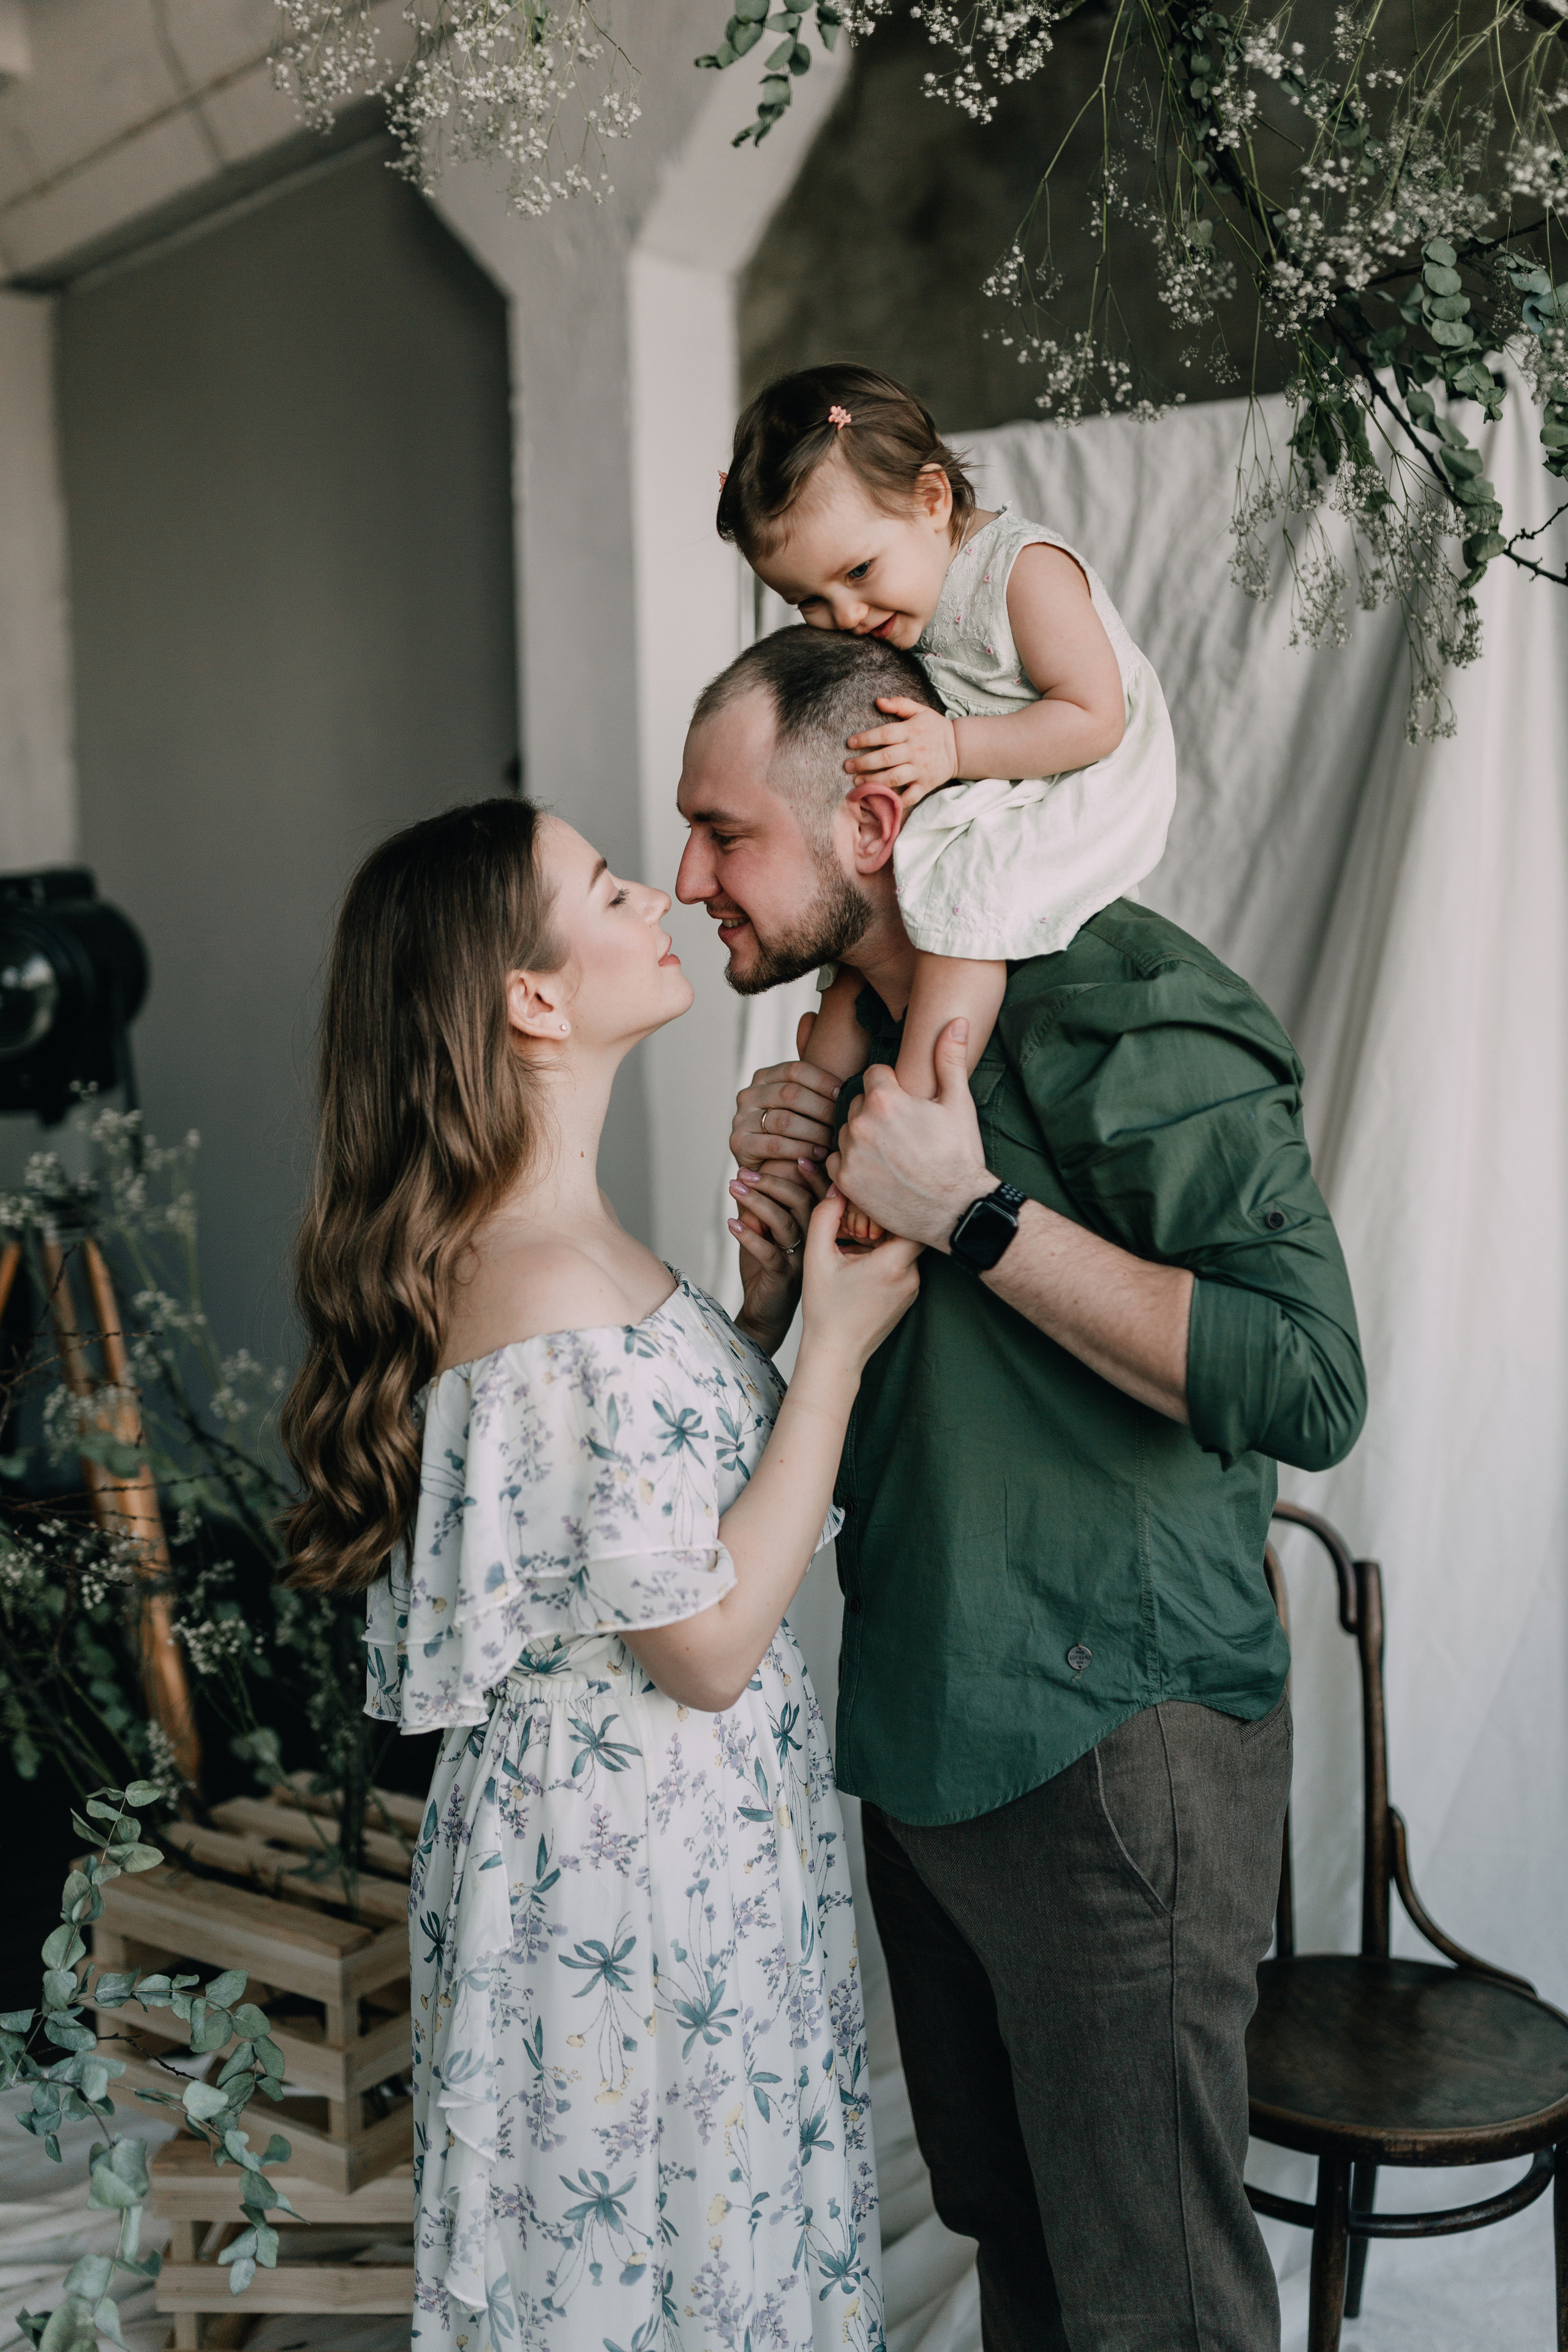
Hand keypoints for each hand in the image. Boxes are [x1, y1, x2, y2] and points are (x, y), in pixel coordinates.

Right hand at [731, 1011, 840, 1172]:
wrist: (773, 1170)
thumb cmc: (800, 1132)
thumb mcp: (807, 1100)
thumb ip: (811, 1069)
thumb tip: (810, 1017)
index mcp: (765, 1076)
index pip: (795, 1070)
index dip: (823, 1080)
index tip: (846, 1093)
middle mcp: (748, 1093)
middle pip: (791, 1094)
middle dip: (823, 1109)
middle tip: (845, 1121)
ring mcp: (740, 1118)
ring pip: (784, 1120)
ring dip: (815, 1132)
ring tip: (835, 1140)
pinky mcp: (738, 1144)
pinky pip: (774, 1144)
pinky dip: (799, 1149)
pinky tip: (818, 1155)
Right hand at [797, 1191, 920, 1374]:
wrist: (835, 1353)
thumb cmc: (825, 1310)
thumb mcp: (817, 1258)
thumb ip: (825, 1216)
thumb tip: (837, 1189)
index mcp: (893, 1263)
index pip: (910, 1217)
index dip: (891, 1206)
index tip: (869, 1206)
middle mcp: (911, 1276)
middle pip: (907, 1232)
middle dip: (883, 1223)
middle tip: (857, 1227)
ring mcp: (912, 1289)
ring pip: (904, 1250)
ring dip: (882, 1242)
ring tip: (854, 1248)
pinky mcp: (908, 1298)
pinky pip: (902, 1267)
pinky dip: (884, 1260)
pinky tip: (860, 1267)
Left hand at [829, 1018, 993, 1249]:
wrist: (956, 1210)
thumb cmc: (960, 1156)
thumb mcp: (959, 1103)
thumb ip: (949, 1059)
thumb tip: (956, 1021)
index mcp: (885, 1099)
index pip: (873, 1075)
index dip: (892, 1087)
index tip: (908, 1105)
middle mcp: (860, 1124)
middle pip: (858, 1103)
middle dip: (877, 1112)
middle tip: (903, 1133)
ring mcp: (850, 1154)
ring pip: (847, 1131)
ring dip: (863, 1137)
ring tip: (893, 1153)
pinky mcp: (845, 1182)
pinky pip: (836, 1160)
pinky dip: (852, 1163)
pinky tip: (877, 1170)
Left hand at [844, 696, 958, 803]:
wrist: (960, 747)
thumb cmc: (935, 728)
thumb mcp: (920, 710)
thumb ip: (899, 704)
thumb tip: (878, 701)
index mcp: (911, 731)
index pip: (884, 734)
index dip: (865, 738)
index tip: (850, 743)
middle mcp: (915, 751)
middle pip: (886, 757)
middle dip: (864, 762)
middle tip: (848, 766)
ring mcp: (921, 769)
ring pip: (894, 777)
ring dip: (874, 781)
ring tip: (858, 782)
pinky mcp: (926, 785)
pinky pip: (910, 796)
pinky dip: (896, 800)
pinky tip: (880, 800)